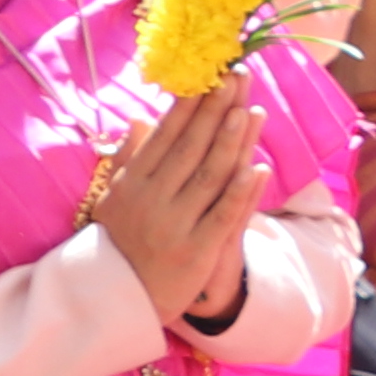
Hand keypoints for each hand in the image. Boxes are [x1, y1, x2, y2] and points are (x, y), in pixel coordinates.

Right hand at [90, 88, 265, 333]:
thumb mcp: (116, 200)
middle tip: (234, 77)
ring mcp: (173, 225)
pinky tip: (260, 169)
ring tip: (247, 110)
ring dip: (229, 142)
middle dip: (213, 111)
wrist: (115, 301)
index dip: (188, 105)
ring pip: (207, 177)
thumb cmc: (119, 243)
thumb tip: (138, 119)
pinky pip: (222, 217)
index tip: (208, 75)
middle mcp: (151, 200)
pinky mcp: (195, 251)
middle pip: (189, 148)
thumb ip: (130, 160)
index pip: (164, 137)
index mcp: (132, 183)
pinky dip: (241, 193)